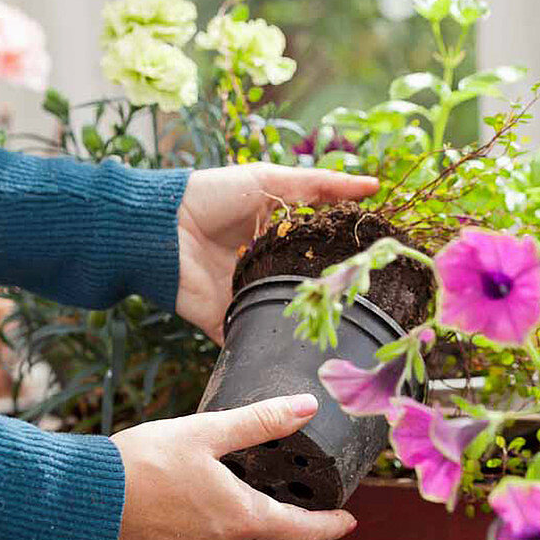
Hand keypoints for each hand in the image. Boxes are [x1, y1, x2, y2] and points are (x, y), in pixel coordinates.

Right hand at [109, 394, 355, 539]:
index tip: (347, 522)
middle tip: (304, 528)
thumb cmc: (140, 462)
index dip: (329, 528)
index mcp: (240, 518)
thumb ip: (259, 422)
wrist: (79, 504)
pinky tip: (198, 537)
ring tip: (245, 524)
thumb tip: (306, 406)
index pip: (303, 532)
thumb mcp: (204, 432)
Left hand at [176, 163, 378, 342]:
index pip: (315, 252)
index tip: (376, 268)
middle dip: (327, 301)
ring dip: (302, 328)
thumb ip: (321, 185)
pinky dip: (266, 350)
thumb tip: (373, 186)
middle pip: (302, 289)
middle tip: (364, 308)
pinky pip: (249, 342)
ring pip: (280, 318)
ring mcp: (243, 298)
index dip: (342, 259)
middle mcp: (261, 270)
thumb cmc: (214, 195)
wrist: (164, 228)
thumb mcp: (273, 181)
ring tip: (339, 335)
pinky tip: (298, 359)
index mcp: (273, 237)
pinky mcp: (223, 321)